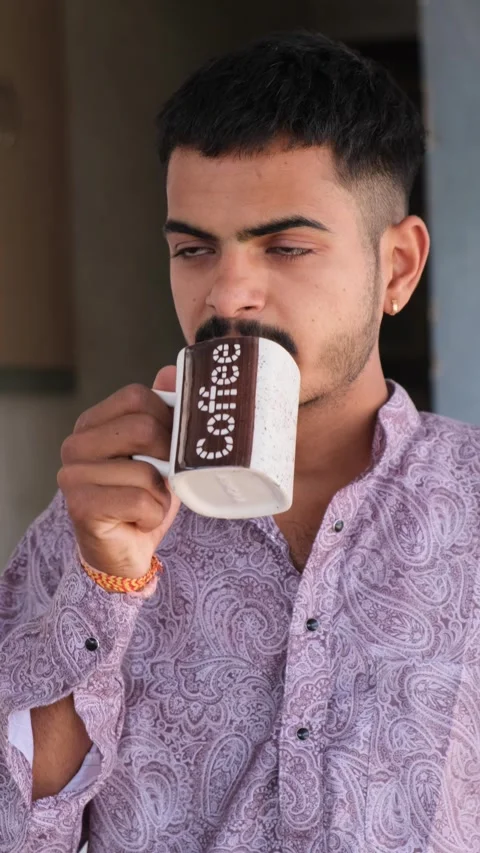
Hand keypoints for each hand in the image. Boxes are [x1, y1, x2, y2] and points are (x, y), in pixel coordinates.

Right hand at [58, 366, 180, 578]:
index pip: (137, 396)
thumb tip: (172, 370)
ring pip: (146, 470)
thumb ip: (163, 411)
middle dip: (168, 458)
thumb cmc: (142, 498)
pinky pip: (141, 500)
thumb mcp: (160, 452)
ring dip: (162, 494)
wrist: (125, 552)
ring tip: (146, 503)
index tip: (171, 446)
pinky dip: (153, 514)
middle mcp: (75, 444)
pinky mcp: (81, 505)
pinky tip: (138, 521)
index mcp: (92, 423)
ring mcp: (73, 475)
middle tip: (163, 479)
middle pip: (143, 428)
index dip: (167, 419)